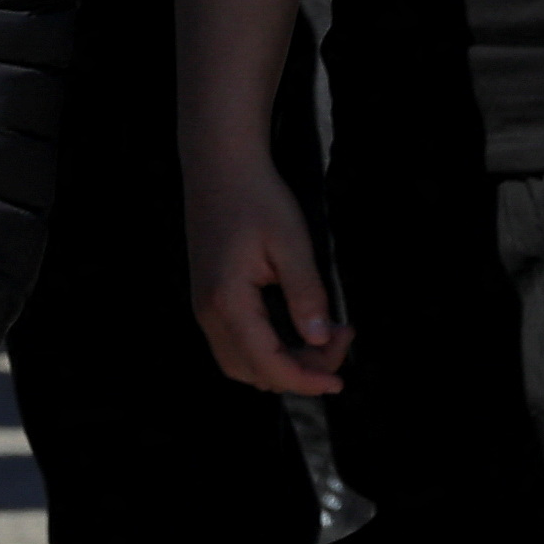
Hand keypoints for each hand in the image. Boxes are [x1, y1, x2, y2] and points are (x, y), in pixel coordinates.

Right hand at [185, 144, 347, 396]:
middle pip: (253, 372)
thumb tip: (320, 340)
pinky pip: (235, 342)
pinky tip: (293, 325)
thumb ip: (307, 295)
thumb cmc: (255, 196)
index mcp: (227, 301)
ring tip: (320, 333)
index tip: (340, 380)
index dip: (307, 381)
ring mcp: (203, 304)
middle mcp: (207, 311)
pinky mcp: (207, 296)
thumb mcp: (292, 243)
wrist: (219, 162)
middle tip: (337, 338)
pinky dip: (266, 347)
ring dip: (282, 361)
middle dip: (299, 371)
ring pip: (241, 362)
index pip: (268, 365)